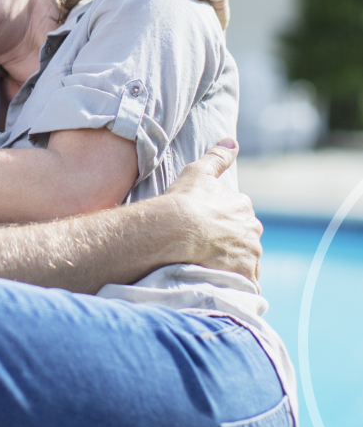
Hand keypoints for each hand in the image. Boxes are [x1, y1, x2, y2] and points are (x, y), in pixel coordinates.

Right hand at [164, 138, 262, 288]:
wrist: (174, 230)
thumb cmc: (183, 200)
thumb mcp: (198, 172)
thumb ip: (217, 157)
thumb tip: (232, 140)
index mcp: (243, 206)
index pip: (238, 216)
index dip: (220, 222)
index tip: (205, 228)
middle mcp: (253, 230)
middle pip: (245, 239)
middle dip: (231, 244)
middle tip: (205, 249)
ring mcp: (250, 254)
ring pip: (246, 262)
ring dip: (233, 265)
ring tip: (210, 267)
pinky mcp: (244, 275)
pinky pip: (246, 285)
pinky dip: (237, 285)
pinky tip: (221, 284)